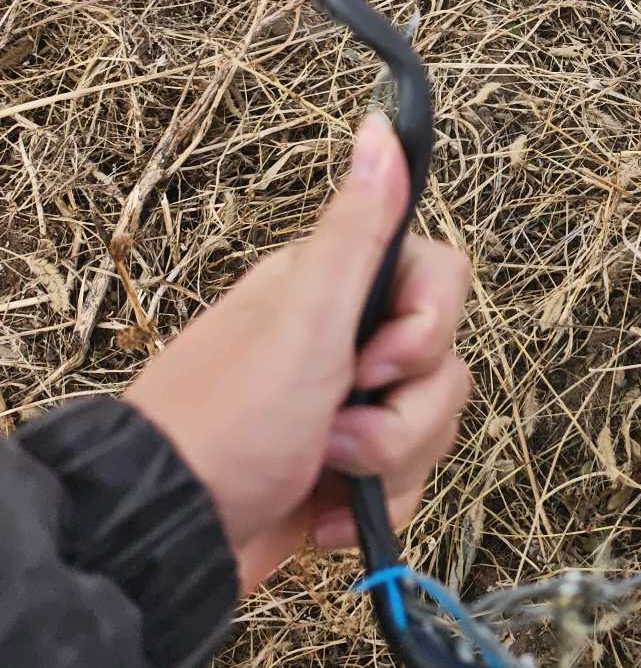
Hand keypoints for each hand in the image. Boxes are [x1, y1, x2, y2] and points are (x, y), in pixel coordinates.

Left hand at [127, 112, 471, 594]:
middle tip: (336, 423)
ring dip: (386, 463)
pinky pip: (407, 482)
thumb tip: (381, 128)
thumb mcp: (303, 319)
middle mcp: (343, 341)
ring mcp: (345, 408)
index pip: (442, 278)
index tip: (376, 357)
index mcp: (333, 289)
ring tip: (323, 472)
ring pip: (431, 424)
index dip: (428, 325)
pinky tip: (322, 512)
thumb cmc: (225, 424)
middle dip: (404, 413)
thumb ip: (356, 228)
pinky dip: (370, 506)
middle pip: (444, 361)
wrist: (169, 538)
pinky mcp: (345, 471)